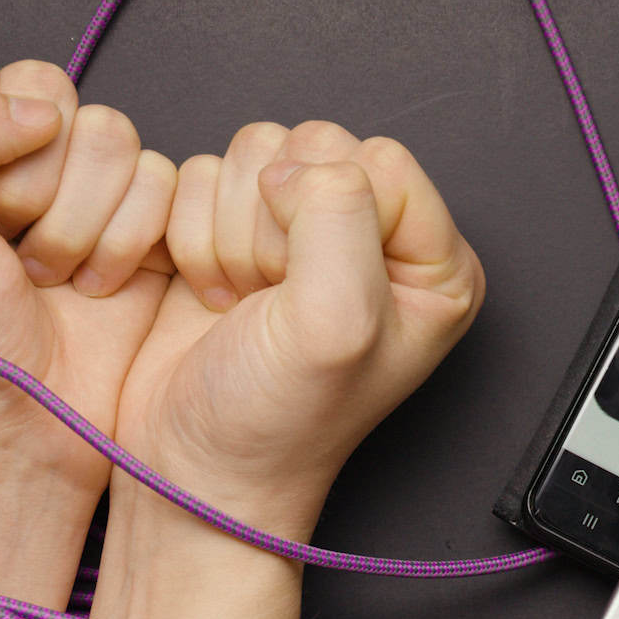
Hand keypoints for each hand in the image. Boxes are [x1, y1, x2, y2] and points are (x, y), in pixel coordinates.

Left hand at [0, 41, 177, 595]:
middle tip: (7, 242)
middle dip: (34, 178)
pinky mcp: (141, 225)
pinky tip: (96, 284)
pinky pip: (162, 179)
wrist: (18, 428)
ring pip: (114, 134)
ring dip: (82, 218)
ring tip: (49, 274)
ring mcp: (80, 191)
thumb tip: (34, 105)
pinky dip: (130, 240)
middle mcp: (9, 160)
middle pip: (52, 92)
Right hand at [95, 121, 484, 618]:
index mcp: (428, 261)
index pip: (379, 160)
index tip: (310, 285)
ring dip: (227, 229)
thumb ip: (339, 217)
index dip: (328, 211)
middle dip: (271, 221)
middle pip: (313, 146)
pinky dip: (191, 234)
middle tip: (270, 298)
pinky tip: (212, 295)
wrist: (192, 472)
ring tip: (243, 302)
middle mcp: (371, 239)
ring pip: (253, 154)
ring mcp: (298, 231)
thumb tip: (297, 166)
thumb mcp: (335, 322)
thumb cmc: (277, 424)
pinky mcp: (232, 231)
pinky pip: (199, 176)